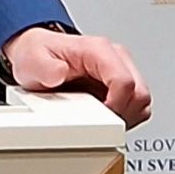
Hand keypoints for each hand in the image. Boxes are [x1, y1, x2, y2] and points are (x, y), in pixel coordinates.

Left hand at [2, 27, 151, 128]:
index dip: (115, 106)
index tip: (99, 118)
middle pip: (140, 95)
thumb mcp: (33, 60)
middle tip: (99, 123)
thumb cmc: (38, 54)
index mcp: (98, 50)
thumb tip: (59, 74)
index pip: (125, 82)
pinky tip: (103, 117)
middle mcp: (115, 58)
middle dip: (122, 115)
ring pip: (141, 103)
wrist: (37, 53)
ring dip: (124, 117)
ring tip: (100, 120)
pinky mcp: (122, 84)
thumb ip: (46, 68)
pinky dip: (123, 116)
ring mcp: (121, 70)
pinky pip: (135, 106)